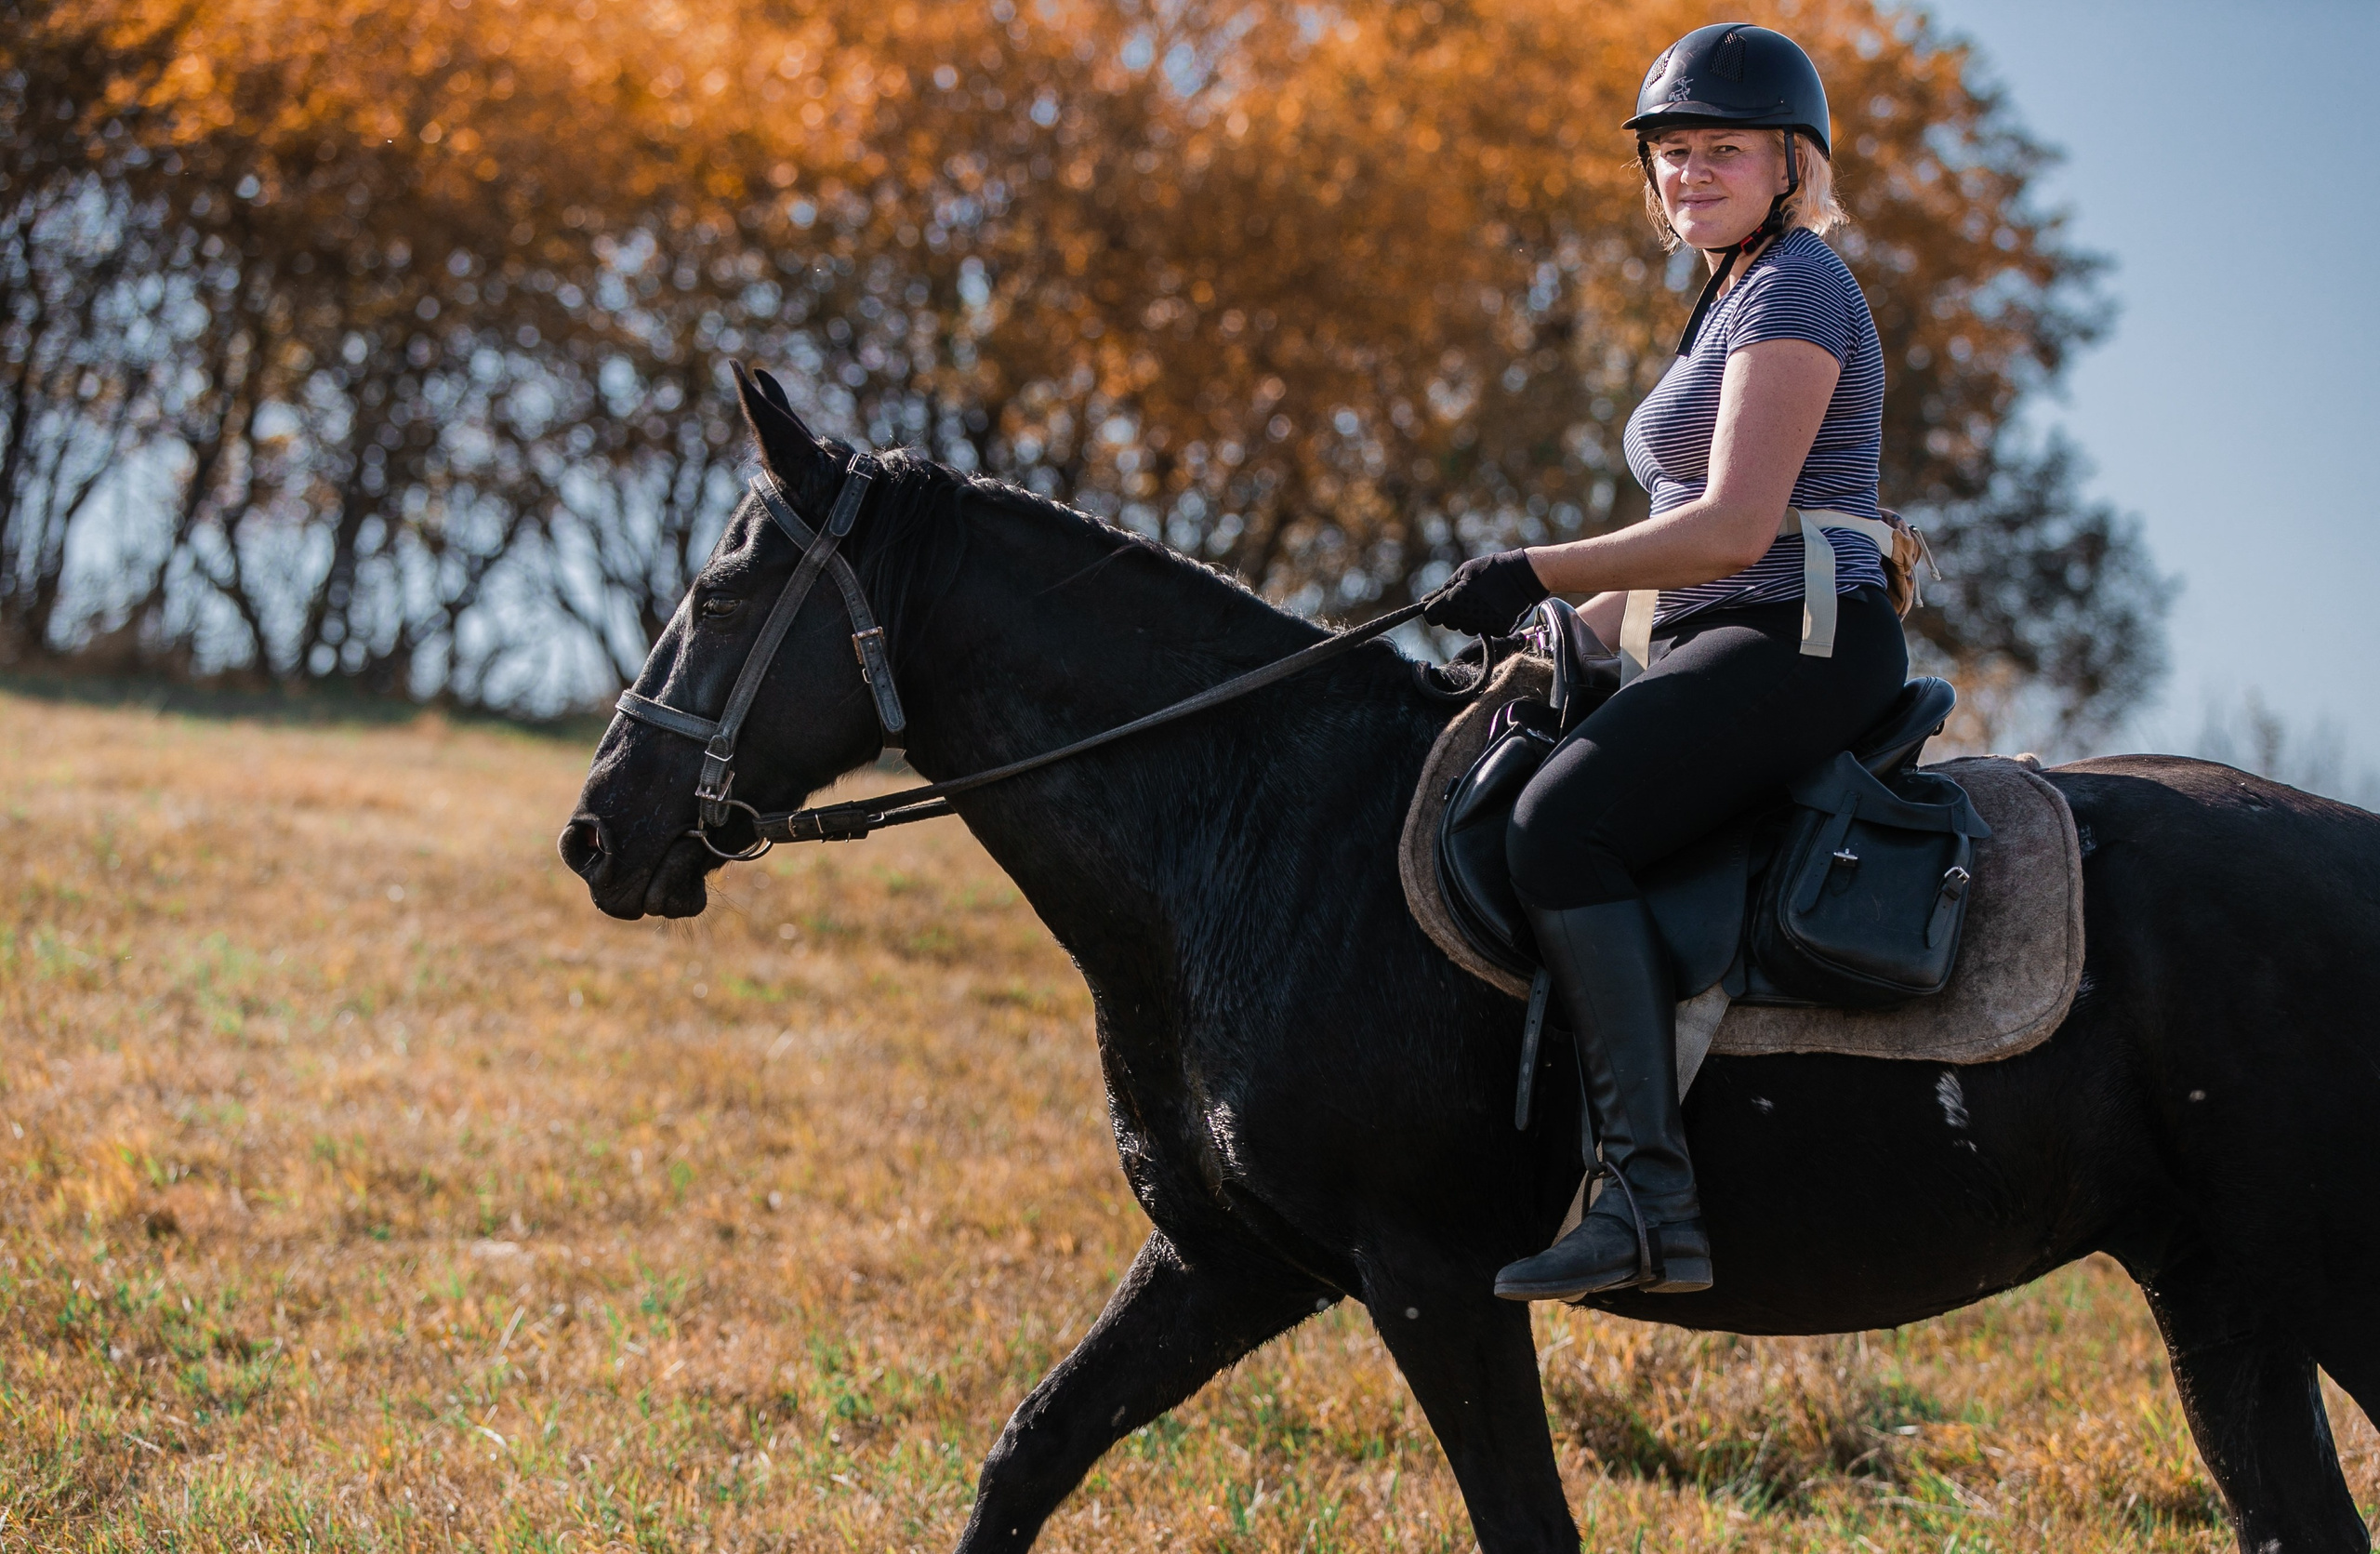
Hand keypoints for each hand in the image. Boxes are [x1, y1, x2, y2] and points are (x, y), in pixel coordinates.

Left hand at [1423, 550, 1549, 635]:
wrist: (1526, 576)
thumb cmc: (1492, 568)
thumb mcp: (1465, 572)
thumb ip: (1444, 589)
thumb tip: (1424, 601)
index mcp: (1455, 600)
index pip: (1431, 616)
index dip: (1434, 610)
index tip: (1440, 605)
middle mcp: (1468, 617)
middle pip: (1448, 624)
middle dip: (1452, 614)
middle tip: (1467, 598)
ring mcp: (1484, 626)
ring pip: (1466, 629)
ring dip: (1469, 618)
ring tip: (1483, 601)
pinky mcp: (1498, 631)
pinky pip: (1484, 630)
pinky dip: (1486, 621)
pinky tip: (1494, 607)